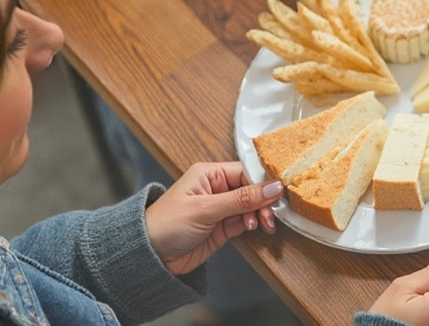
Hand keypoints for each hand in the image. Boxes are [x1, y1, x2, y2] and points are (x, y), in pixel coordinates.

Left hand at [144, 162, 282, 275]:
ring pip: (252, 206)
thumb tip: (273, 187)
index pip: (245, 171)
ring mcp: (221, 208)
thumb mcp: (206, 209)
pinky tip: (257, 228)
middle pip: (252, 189)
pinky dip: (255, 224)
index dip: (263, 182)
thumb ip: (242, 198)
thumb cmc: (167, 225)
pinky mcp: (223, 226)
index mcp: (210, 174)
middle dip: (264, 201)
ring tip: (263, 225)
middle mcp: (217, 188)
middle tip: (270, 215)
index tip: (279, 192)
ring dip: (261, 214)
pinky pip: (246, 220)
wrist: (149, 257)